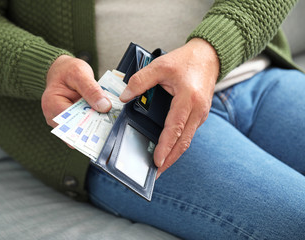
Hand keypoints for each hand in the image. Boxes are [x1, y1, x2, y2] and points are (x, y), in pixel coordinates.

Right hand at [41, 55, 111, 131]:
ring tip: (108, 123)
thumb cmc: (67, 71)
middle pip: (75, 129)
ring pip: (79, 130)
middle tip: (110, 126)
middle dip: (93, 128)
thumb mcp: (80, 74)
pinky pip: (82, 126)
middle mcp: (53, 116)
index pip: (71, 121)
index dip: (88, 123)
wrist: (62, 71)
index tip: (105, 123)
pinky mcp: (69, 122)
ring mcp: (60, 121)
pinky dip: (92, 123)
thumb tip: (105, 107)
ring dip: (94, 127)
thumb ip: (92, 90)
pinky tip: (103, 120)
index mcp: (51, 104)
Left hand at [119, 38, 218, 177]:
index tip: (156, 162)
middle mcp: (198, 110)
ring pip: (186, 140)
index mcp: (188, 99)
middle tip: (156, 173)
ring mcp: (200, 114)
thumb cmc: (187, 60)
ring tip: (159, 166)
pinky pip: (188, 134)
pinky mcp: (199, 115)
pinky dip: (178, 144)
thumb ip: (140, 80)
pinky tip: (168, 149)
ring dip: (174, 154)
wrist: (209, 56)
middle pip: (183, 142)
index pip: (175, 128)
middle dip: (169, 160)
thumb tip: (124, 96)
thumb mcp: (161, 65)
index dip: (165, 146)